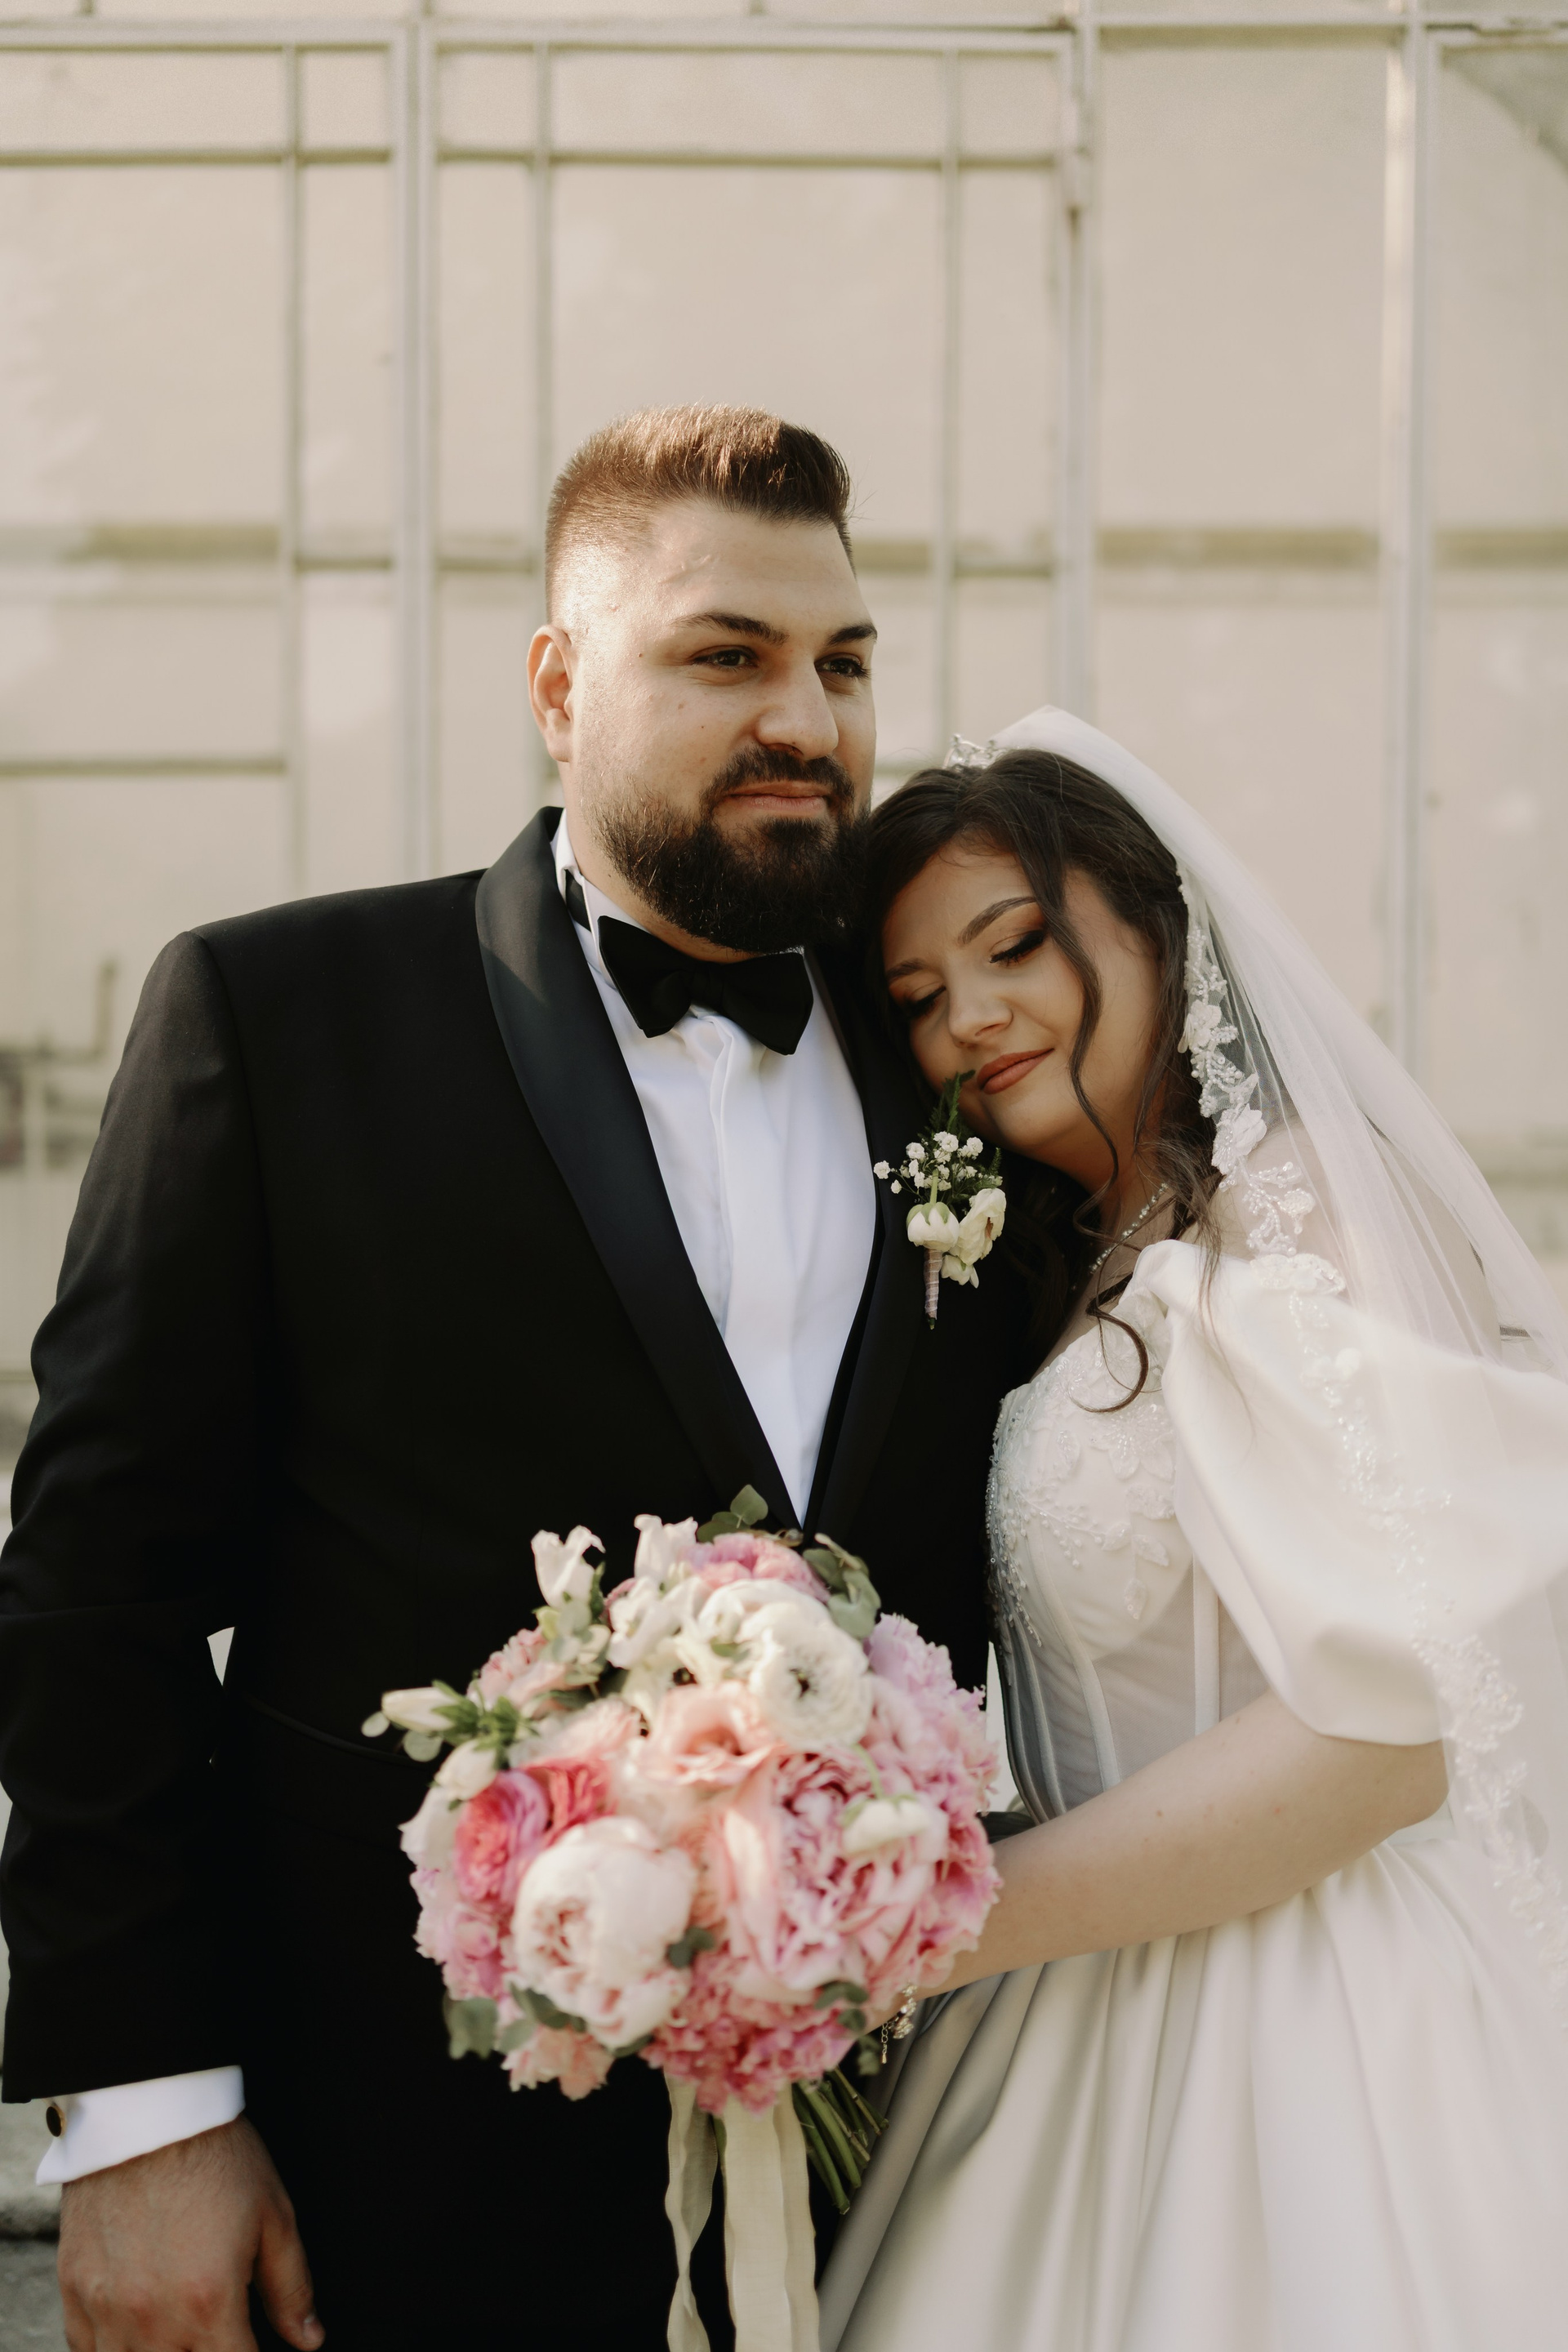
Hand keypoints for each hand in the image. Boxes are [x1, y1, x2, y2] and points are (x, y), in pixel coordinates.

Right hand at [58, 2116, 322, 2351]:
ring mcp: (106, 2310)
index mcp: (208, 2303)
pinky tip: (136, 2331)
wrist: (149, 2109)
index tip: (251, 2342)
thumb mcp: (273, 2216)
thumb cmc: (216, 2156)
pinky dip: (113, 2349)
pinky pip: (85, 2351)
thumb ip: (291, 2287)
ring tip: (180, 2332)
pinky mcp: (74, 2291)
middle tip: (217, 2329)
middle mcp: (152, 2320)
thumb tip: (309, 2339)